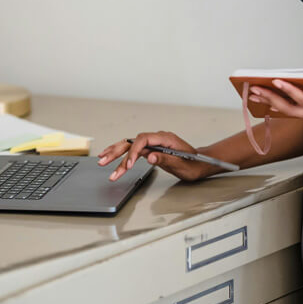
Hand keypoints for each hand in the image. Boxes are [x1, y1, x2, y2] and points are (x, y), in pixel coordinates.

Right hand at [98, 131, 215, 182]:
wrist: (200, 164)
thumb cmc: (193, 164)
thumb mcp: (181, 164)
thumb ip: (165, 159)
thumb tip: (149, 156)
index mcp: (165, 138)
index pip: (143, 140)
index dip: (133, 152)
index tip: (128, 165)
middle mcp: (158, 138)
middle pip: (133, 141)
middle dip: (117, 151)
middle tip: (103, 161)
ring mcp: (154, 143)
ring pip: (131, 146)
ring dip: (116, 153)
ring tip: (102, 160)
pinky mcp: (151, 149)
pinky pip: (135, 151)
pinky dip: (123, 156)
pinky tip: (113, 159)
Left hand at [250, 79, 302, 138]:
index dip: (292, 91)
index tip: (278, 81)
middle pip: (293, 108)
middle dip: (273, 99)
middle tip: (255, 89)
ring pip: (293, 111)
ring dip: (275, 102)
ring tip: (258, 92)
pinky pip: (299, 110)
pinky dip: (284, 105)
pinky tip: (275, 100)